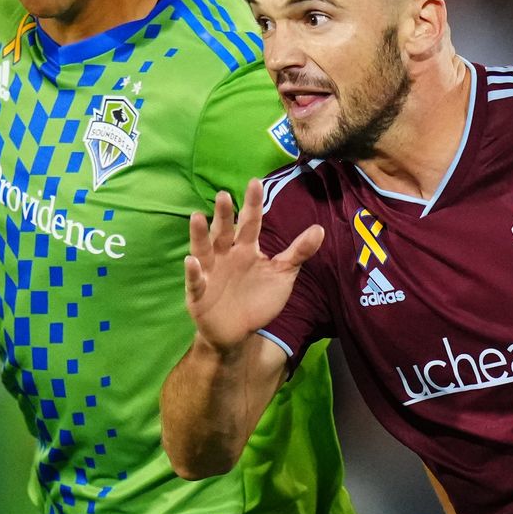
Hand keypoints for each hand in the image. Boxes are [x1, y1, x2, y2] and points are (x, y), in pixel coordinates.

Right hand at [183, 178, 323, 352]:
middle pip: (225, 231)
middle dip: (224, 215)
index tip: (256, 182)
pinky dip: (193, 271)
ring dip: (200, 234)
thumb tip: (320, 228)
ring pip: (204, 249)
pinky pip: (195, 280)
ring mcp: (210, 272)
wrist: (238, 331)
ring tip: (198, 217)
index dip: (253, 204)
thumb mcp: (282, 274)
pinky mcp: (198, 292)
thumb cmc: (258, 298)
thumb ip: (298, 252)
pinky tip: (192, 260)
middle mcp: (226, 255)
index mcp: (246, 249)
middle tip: (225, 195)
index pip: (251, 223)